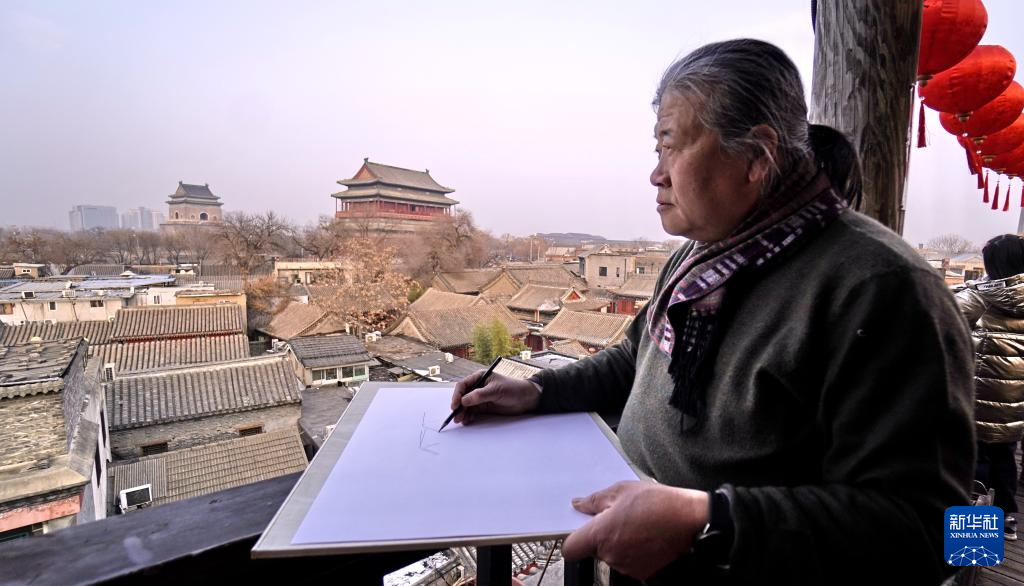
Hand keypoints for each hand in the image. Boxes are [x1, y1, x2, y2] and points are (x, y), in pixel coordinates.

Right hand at [449, 371, 540, 424]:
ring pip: (466, 405)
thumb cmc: (512, 389)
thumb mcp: (496, 391)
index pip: (463, 385)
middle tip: (456, 416)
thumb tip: (463, 401)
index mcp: (479, 377)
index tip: (455, 405)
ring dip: (462, 412)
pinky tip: (467, 420)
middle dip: (458, 406)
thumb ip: (479, 395)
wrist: (526, 399)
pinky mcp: (484, 407)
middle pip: (462, 396)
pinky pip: (473, 411)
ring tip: (461, 420)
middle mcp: (478, 387)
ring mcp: (480, 397)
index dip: (457, 395)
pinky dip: (469, 416)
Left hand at [561, 481, 708, 579]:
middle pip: (594, 550)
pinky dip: (633, 551)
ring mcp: (627, 566)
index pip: (571, 549)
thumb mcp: (622, 490)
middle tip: (619, 517)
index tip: (580, 531)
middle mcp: (611, 555)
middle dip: (602, 535)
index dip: (574, 539)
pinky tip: (646, 536)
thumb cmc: (659, 504)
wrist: (691, 520)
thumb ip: (595, 501)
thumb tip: (579, 505)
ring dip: (619, 543)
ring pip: (612, 555)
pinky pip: (628, 562)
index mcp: (601, 535)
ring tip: (637, 525)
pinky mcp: (642, 573)